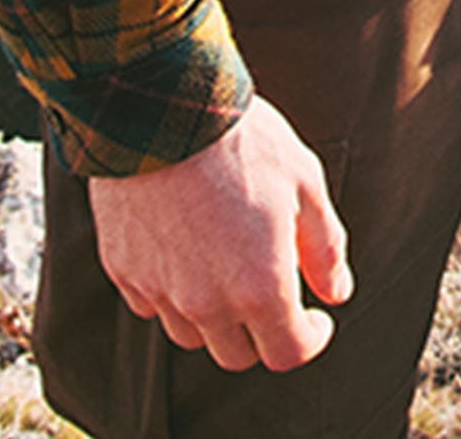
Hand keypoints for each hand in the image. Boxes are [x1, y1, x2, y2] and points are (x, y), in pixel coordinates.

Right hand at [85, 95, 353, 372]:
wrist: (162, 106)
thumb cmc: (240, 138)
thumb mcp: (304, 180)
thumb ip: (325, 246)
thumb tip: (336, 292)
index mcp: (259, 286)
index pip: (288, 353)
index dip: (310, 338)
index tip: (314, 318)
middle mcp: (207, 302)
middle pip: (238, 355)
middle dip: (261, 331)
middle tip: (269, 287)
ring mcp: (160, 290)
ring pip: (192, 336)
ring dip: (215, 317)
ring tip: (225, 266)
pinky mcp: (123, 271)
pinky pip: (151, 305)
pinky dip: (171, 293)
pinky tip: (184, 254)